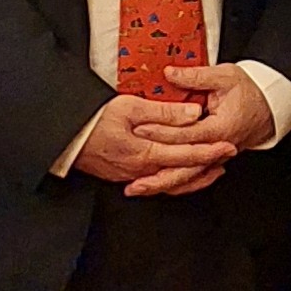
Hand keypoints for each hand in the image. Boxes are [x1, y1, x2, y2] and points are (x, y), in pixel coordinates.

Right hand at [72, 92, 235, 185]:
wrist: (62, 140)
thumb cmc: (91, 122)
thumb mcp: (129, 107)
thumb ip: (164, 113)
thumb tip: (192, 113)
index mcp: (145, 154)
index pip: (186, 155)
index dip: (210, 151)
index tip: (228, 146)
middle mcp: (141, 170)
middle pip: (183, 173)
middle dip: (207, 165)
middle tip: (227, 157)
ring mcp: (132, 176)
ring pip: (171, 182)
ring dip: (194, 176)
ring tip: (212, 169)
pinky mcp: (123, 176)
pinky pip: (157, 183)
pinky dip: (174, 180)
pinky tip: (180, 173)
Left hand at [125, 67, 275, 197]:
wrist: (268, 106)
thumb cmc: (249, 91)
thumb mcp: (224, 76)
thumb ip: (195, 76)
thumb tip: (170, 73)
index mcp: (220, 128)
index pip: (185, 134)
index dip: (160, 131)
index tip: (139, 129)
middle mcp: (218, 149)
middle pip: (183, 166)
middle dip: (155, 173)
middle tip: (132, 176)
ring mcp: (216, 158)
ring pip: (186, 177)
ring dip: (161, 184)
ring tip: (137, 188)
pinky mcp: (212, 161)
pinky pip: (192, 177)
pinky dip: (174, 184)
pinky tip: (156, 187)